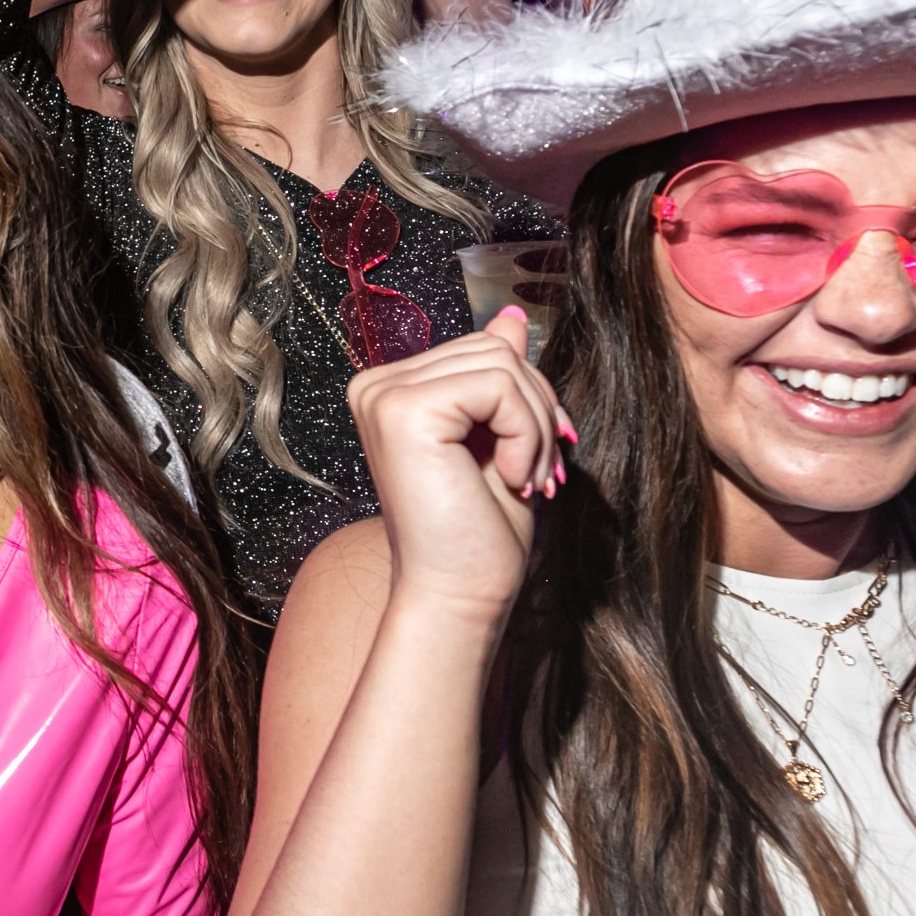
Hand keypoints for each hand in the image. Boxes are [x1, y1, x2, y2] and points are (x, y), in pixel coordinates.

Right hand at [347, 305, 573, 625]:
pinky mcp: (402, 410)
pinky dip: (527, 434)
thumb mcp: (501, 439)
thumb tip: (513, 317)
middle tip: (539, 475)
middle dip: (537, 410)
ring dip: (536, 427)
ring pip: (503, 364)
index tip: (539, 462)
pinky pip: (499, 385)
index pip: (484, 348)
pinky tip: (512, 479)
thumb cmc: (478, 535)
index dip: (529, 398)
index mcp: (391, 390)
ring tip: (527, 480)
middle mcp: (376, 385)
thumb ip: (498, 375)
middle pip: (495, 349)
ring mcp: (383, 395)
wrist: (460, 598)